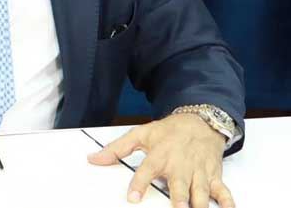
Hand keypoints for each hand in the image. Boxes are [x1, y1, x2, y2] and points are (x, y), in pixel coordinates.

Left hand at [87, 114, 233, 207]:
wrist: (200, 122)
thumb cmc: (169, 132)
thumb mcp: (140, 135)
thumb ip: (117, 149)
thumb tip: (94, 159)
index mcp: (160, 155)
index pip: (147, 170)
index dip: (139, 184)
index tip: (132, 198)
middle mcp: (180, 165)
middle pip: (179, 183)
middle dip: (179, 197)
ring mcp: (199, 172)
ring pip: (201, 190)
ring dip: (200, 202)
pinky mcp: (214, 176)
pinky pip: (223, 191)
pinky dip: (228, 201)